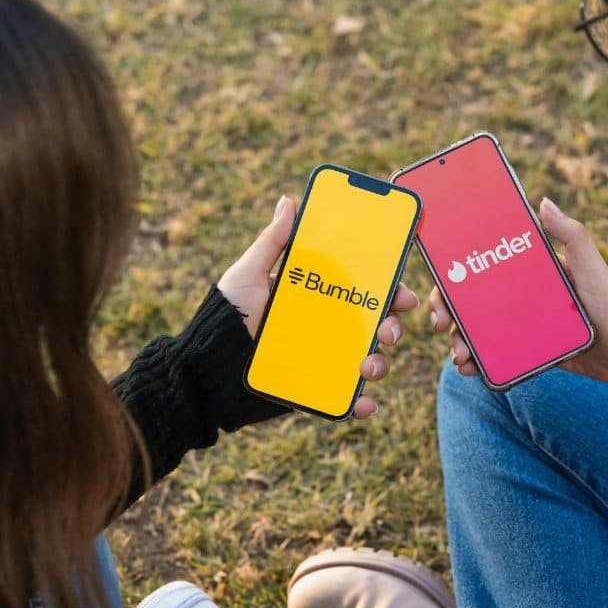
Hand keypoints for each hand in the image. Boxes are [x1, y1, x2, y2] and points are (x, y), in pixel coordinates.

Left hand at [218, 195, 420, 418]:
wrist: (204, 368)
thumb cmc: (225, 315)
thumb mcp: (247, 274)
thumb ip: (270, 242)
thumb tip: (289, 202)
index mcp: (318, 296)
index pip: (364, 289)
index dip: (391, 290)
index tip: (404, 294)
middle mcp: (326, 328)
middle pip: (374, 325)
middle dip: (392, 326)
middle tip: (390, 330)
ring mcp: (323, 361)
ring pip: (367, 362)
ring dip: (379, 364)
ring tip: (368, 367)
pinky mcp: (313, 390)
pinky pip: (344, 400)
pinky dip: (360, 404)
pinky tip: (364, 404)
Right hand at [429, 197, 607, 384]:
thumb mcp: (588, 264)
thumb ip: (570, 233)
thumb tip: (543, 202)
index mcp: (528, 274)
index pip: (481, 271)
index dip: (454, 281)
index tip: (442, 294)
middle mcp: (521, 298)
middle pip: (472, 303)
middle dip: (449, 315)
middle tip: (442, 326)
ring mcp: (522, 326)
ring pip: (479, 332)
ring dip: (460, 343)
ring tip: (459, 356)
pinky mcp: (529, 352)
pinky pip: (496, 357)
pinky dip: (478, 363)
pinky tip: (470, 369)